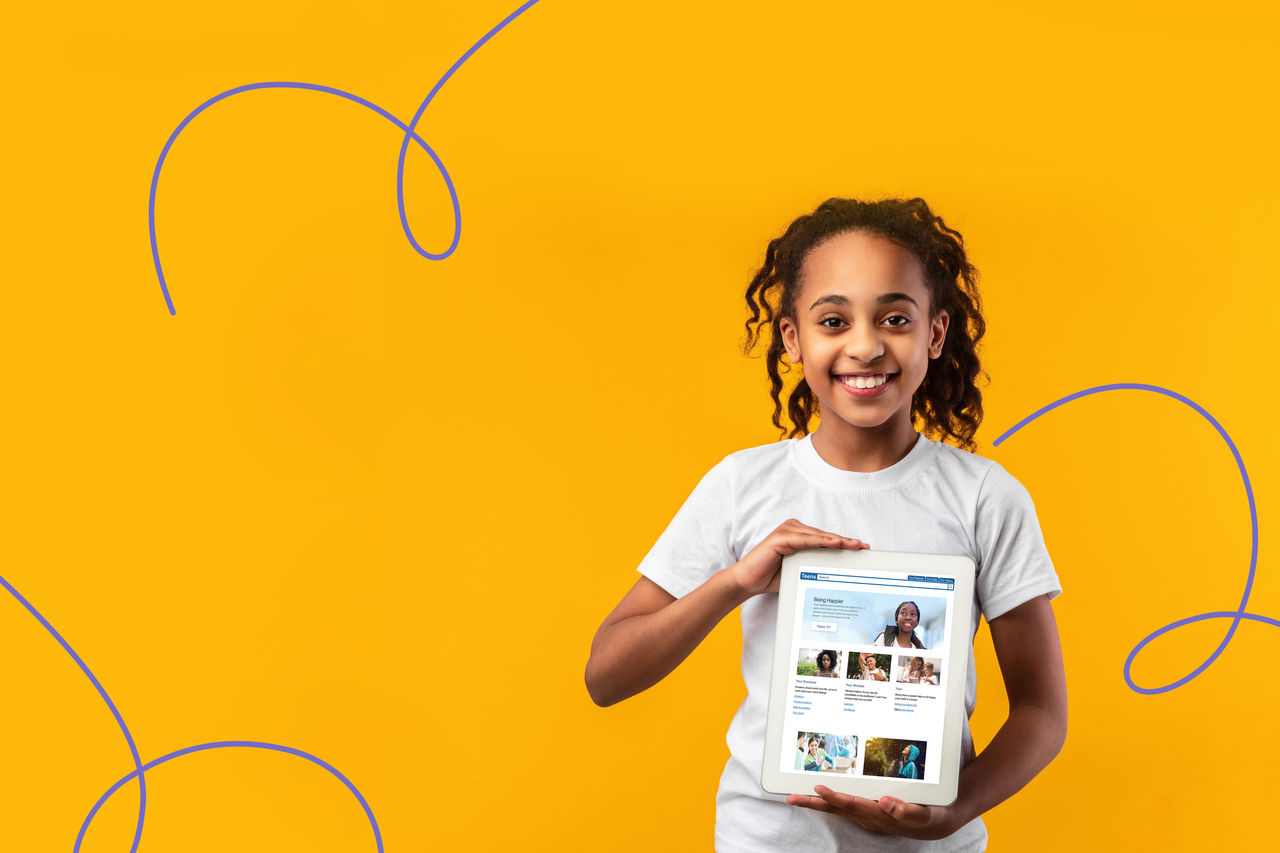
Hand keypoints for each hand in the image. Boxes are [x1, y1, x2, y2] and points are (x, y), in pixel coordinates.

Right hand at [728, 519, 867, 596]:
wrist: (748, 581)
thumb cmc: (771, 577)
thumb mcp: (799, 571)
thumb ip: (815, 565)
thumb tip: (838, 571)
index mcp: (799, 535)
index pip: (826, 539)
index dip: (844, 543)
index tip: (862, 549)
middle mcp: (794, 529)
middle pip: (825, 536)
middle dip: (845, 542)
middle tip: (863, 547)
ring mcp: (787, 531)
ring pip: (818, 536)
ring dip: (838, 540)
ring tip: (854, 545)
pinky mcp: (780, 537)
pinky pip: (805, 539)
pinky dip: (821, 541)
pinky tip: (835, 543)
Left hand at [786, 787, 959, 839]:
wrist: (937, 821)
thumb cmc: (930, 814)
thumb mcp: (924, 814)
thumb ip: (906, 810)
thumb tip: (885, 802)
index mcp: (879, 815)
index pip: (852, 804)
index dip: (835, 797)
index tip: (818, 788)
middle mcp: (869, 816)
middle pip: (837, 808)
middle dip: (813, 803)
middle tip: (790, 797)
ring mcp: (867, 814)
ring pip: (838, 807)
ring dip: (817, 802)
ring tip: (795, 795)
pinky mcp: (869, 809)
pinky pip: (845, 803)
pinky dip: (830, 799)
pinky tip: (819, 793)